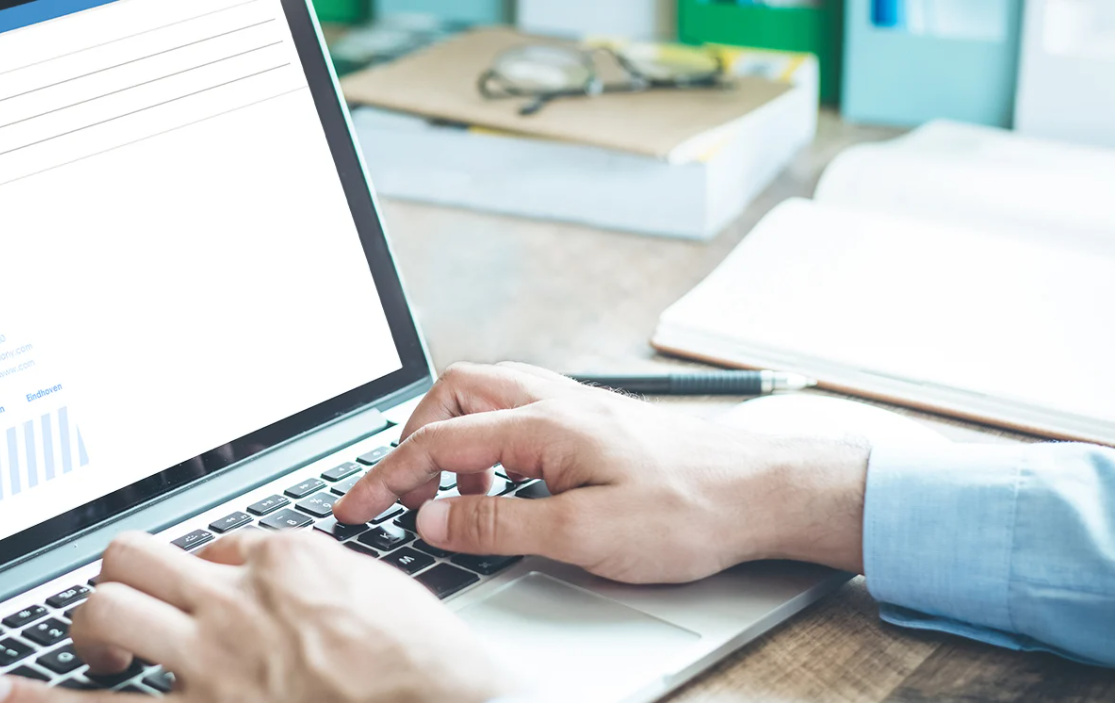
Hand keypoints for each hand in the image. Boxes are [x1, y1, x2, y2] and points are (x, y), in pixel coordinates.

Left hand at [0, 530, 518, 702]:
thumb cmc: (429, 668)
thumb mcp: (380, 590)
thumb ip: (314, 573)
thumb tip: (270, 567)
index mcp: (288, 562)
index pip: (211, 546)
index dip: (203, 576)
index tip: (204, 597)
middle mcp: (238, 604)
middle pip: (134, 558)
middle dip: (120, 580)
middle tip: (125, 613)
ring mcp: (213, 666)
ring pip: (105, 614)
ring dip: (86, 630)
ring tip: (91, 652)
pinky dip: (41, 701)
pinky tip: (6, 696)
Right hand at [333, 362, 870, 582]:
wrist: (760, 491)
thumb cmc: (689, 510)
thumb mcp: (584, 535)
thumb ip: (498, 526)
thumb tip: (430, 520)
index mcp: (543, 423)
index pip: (437, 443)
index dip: (385, 479)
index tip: (353, 508)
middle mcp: (554, 400)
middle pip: (452, 394)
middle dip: (412, 441)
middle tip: (400, 494)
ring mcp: (574, 406)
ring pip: (484, 399)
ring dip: (453, 444)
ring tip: (454, 504)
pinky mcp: (592, 422)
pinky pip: (517, 416)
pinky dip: (490, 448)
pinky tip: (506, 492)